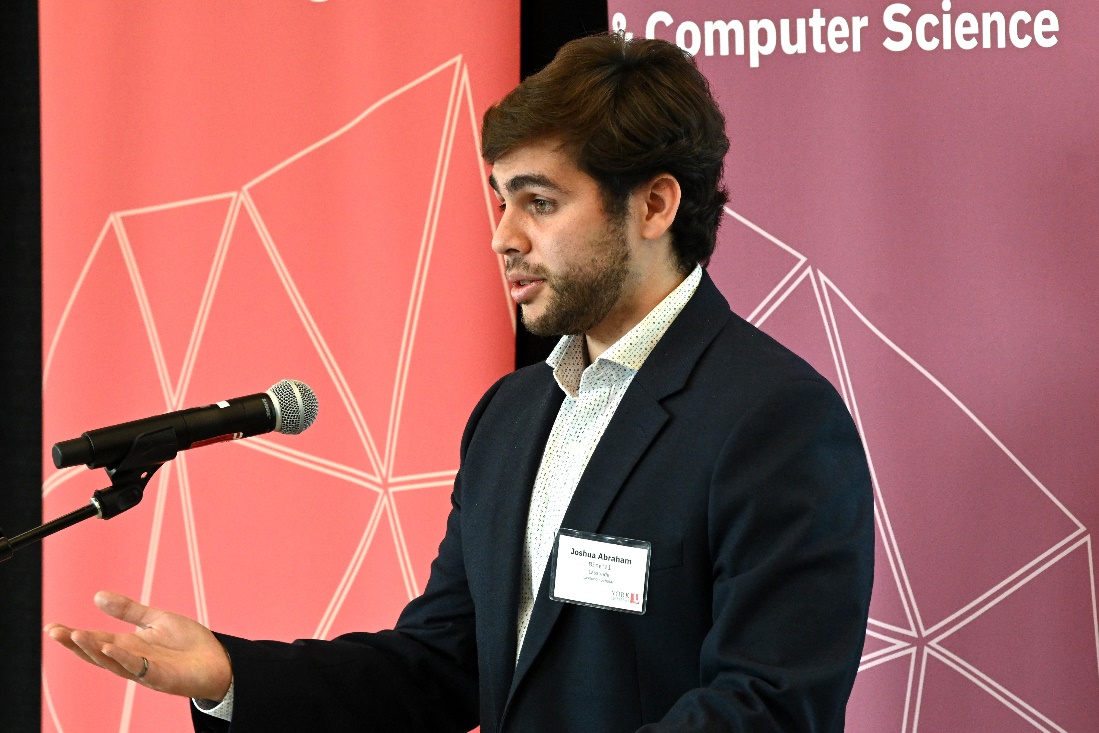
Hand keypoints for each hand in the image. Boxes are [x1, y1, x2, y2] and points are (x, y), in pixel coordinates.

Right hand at [44, 591, 232, 700]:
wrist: (218, 660)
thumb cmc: (187, 644)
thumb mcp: (155, 619)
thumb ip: (128, 610)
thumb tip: (96, 596)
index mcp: (128, 646)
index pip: (95, 640)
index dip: (73, 635)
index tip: (52, 626)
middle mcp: (131, 659)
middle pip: (97, 653)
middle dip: (75, 643)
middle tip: (55, 632)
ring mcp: (144, 670)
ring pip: (113, 662)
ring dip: (94, 650)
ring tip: (77, 635)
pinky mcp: (161, 677)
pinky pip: (139, 668)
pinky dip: (123, 658)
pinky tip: (111, 646)